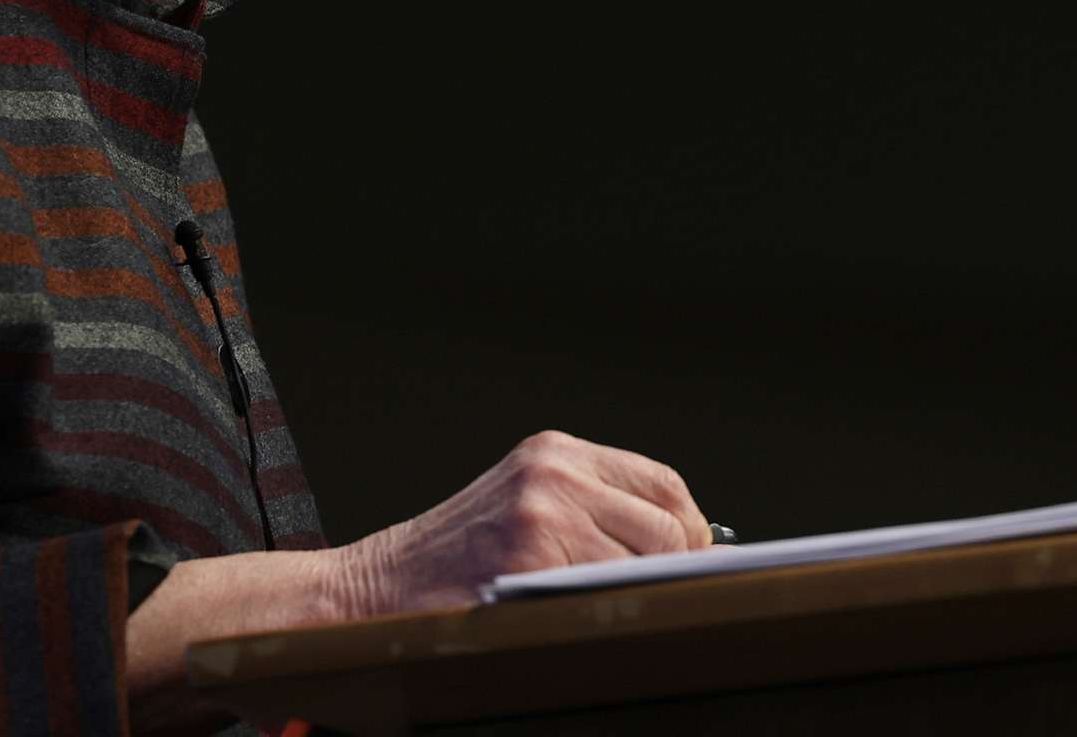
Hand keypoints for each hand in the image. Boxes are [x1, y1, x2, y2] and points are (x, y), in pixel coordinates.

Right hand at [328, 430, 712, 615]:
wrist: (380, 587)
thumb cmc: (459, 557)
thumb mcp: (525, 505)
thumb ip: (592, 509)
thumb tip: (682, 547)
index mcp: (555, 452)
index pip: (661, 482)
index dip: (691, 527)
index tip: (696, 561)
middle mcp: (553, 473)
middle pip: (665, 522)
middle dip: (681, 568)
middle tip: (672, 599)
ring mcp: (543, 515)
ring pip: (645, 561)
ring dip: (649, 595)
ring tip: (635, 613)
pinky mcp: (531, 560)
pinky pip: (609, 593)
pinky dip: (618, 614)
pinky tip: (605, 624)